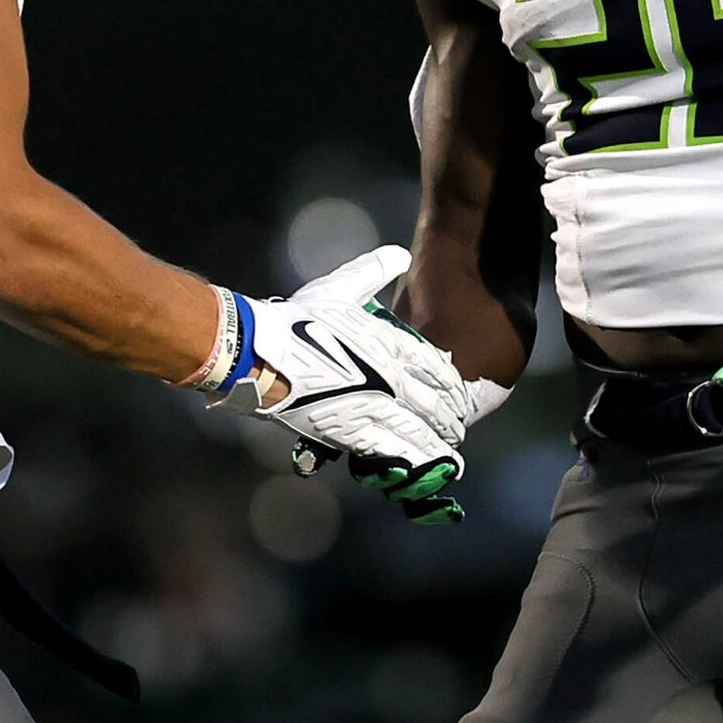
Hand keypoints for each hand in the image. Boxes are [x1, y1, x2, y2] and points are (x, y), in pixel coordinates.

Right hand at [234, 247, 479, 524]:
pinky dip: (411, 459)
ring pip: (418, 430)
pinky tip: (424, 466)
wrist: (262, 354)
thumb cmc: (297, 319)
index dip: (452, 385)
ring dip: (438, 442)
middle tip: (458, 428)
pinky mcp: (350, 432)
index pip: (436, 367)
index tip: (460, 395)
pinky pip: (390, 450)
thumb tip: (401, 255)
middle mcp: (389, 379)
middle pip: (433, 403)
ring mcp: (372, 408)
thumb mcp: (339, 287)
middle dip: (450, 418)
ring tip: (451, 453)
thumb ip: (374, 271)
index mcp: (389, 344)